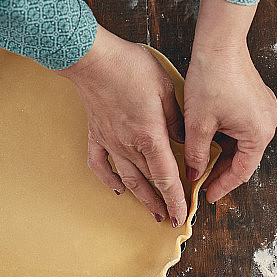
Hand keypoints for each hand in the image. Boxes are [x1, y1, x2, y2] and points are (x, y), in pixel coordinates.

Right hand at [57, 26, 187, 225]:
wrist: (93, 59)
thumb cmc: (130, 67)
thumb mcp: (166, 89)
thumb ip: (176, 119)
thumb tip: (183, 140)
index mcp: (149, 135)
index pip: (167, 176)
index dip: (176, 199)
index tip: (183, 215)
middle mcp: (128, 145)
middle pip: (149, 181)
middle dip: (163, 202)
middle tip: (173, 217)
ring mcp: (110, 141)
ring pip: (128, 178)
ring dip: (141, 197)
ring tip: (152, 210)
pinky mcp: (96, 134)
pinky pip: (100, 164)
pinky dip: (108, 179)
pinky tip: (116, 188)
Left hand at [183, 0, 276, 202]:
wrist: (219, 44)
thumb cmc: (212, 79)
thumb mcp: (198, 123)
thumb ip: (195, 154)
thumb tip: (193, 173)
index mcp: (259, 133)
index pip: (241, 172)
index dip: (222, 186)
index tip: (207, 195)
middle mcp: (268, 123)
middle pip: (244, 158)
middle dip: (221, 170)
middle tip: (200, 181)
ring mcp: (266, 111)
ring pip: (242, 143)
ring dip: (223, 154)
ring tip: (200, 162)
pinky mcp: (258, 101)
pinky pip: (243, 128)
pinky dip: (227, 138)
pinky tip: (210, 141)